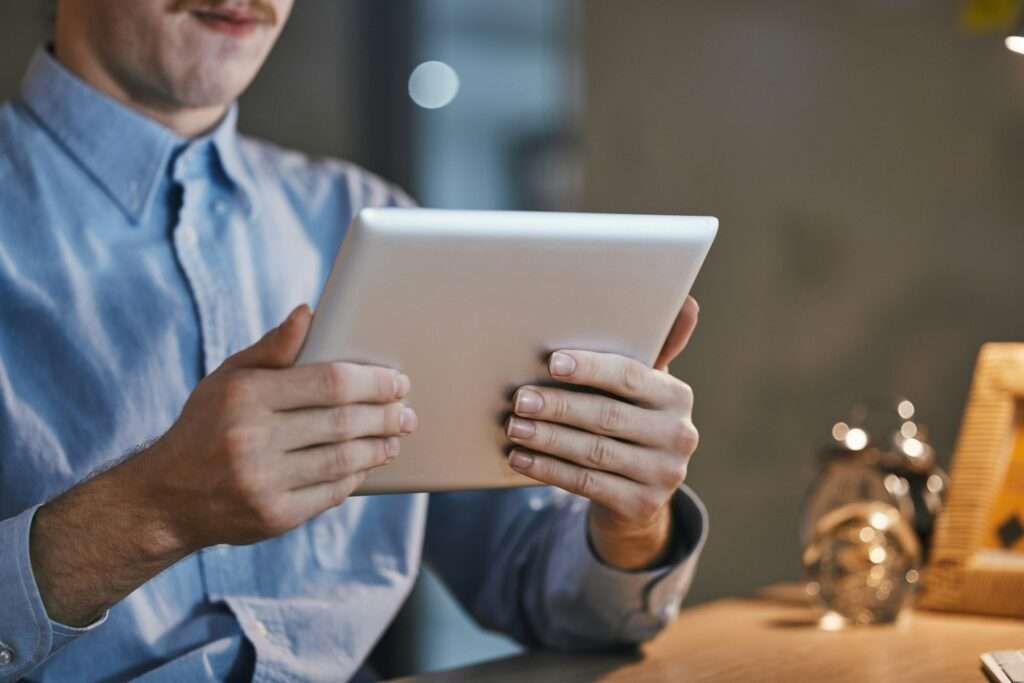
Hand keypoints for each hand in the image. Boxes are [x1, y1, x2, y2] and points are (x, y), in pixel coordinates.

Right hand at [142, 304, 417, 548]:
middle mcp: (253, 438)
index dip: (373, 381)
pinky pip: (331, 492)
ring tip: (396, 437)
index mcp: (246, 395)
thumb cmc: (206, 426)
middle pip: (343, 422)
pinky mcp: (273, 517)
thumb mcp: (228, 378)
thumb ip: (272, 348)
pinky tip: (368, 464)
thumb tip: (308, 314)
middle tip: (406, 412)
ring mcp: (263, 481)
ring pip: (344, 460)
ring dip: (379, 447)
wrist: (166, 498)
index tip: (397, 381)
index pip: (329, 382)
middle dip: (386, 416)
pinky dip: (356, 476)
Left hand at [505, 296, 699, 569]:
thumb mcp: (644, 387)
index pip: (629, 377)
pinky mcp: (641, 505)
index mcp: (677, 397)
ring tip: (514, 426)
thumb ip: (654, 347)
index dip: (590, 368)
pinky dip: (548, 469)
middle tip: (519, 399)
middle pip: (607, 416)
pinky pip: (586, 484)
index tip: (552, 362)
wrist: (640, 494)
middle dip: (559, 406)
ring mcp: (663, 475)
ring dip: (547, 438)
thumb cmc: (632, 421)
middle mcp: (679, 436)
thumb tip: (686, 301)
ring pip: (593, 452)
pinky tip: (520, 458)